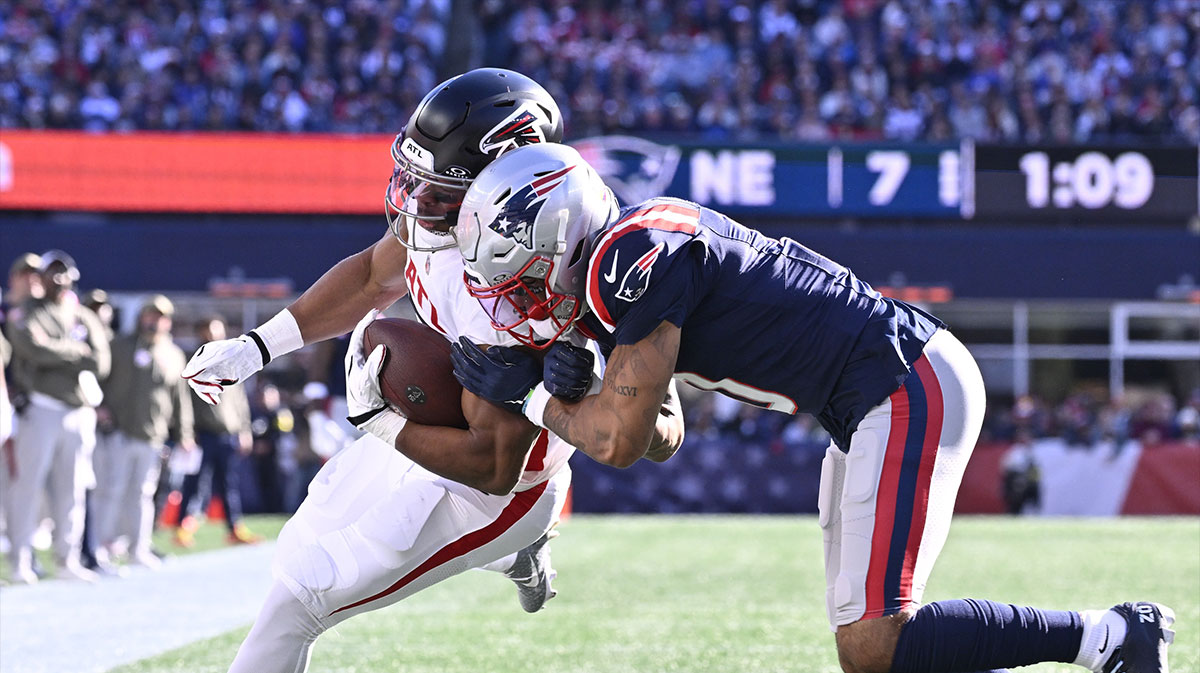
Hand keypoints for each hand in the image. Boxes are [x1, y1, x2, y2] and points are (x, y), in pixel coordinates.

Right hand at [182, 336, 263, 404]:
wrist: (250, 353)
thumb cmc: (234, 349)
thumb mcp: (217, 355)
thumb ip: (201, 364)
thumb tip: (184, 375)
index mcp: (201, 356)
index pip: (191, 370)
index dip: (195, 377)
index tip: (206, 382)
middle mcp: (204, 365)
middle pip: (196, 380)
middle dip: (204, 387)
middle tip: (219, 389)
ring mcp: (211, 373)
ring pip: (202, 387)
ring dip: (207, 393)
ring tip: (216, 399)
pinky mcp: (218, 380)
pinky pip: (210, 390)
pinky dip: (211, 395)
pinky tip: (216, 400)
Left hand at [344, 310, 406, 445]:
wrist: (370, 417)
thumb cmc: (366, 401)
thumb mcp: (368, 383)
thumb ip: (373, 365)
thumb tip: (382, 348)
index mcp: (353, 361)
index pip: (357, 335)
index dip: (366, 322)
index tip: (375, 312)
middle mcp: (358, 361)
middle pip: (364, 338)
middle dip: (372, 325)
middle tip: (382, 315)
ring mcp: (366, 367)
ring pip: (372, 345)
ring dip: (380, 335)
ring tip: (389, 326)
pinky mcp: (374, 373)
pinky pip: (381, 355)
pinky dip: (388, 347)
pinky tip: (399, 346)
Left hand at [450, 337, 541, 413]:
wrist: (533, 397)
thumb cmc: (530, 376)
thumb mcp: (523, 360)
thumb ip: (505, 353)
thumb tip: (488, 349)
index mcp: (498, 370)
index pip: (477, 356)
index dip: (468, 346)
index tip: (462, 339)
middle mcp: (490, 380)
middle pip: (468, 365)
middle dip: (459, 354)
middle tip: (454, 346)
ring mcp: (487, 389)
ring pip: (466, 376)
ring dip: (458, 365)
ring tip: (453, 356)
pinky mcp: (487, 395)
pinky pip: (470, 387)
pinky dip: (461, 378)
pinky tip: (457, 372)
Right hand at [543, 342, 595, 401]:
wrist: (559, 365)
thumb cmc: (571, 358)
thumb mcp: (579, 351)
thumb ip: (585, 355)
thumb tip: (589, 364)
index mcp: (557, 348)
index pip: (573, 359)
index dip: (583, 364)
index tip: (588, 366)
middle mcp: (549, 359)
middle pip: (569, 371)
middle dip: (581, 375)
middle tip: (588, 377)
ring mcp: (547, 373)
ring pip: (563, 381)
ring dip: (577, 384)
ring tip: (584, 384)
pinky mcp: (547, 385)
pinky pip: (559, 390)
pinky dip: (571, 392)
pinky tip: (578, 390)